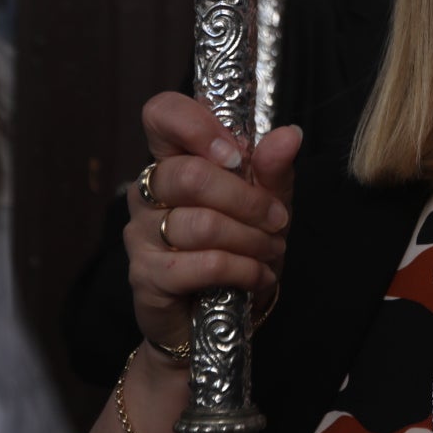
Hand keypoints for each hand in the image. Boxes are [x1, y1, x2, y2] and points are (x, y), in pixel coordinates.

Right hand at [124, 92, 300, 357]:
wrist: (220, 318)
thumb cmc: (240, 246)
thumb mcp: (267, 202)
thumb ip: (273, 168)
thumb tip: (290, 134)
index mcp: (174, 159)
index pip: (161, 114)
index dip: (197, 124)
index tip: (238, 153)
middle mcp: (148, 191)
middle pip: (189, 175)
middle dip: (247, 200)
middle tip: (278, 220)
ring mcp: (142, 234)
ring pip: (201, 224)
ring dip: (252, 240)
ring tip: (271, 251)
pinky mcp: (147, 276)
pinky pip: (202, 264)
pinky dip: (243, 270)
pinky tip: (258, 276)